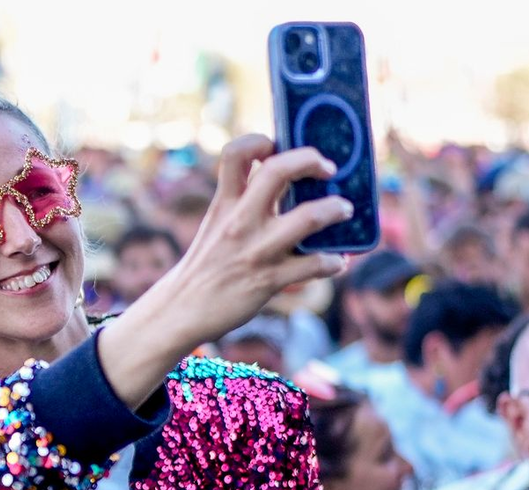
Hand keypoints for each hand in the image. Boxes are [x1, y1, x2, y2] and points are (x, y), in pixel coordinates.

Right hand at [170, 136, 350, 346]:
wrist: (183, 310)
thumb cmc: (205, 266)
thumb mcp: (215, 225)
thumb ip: (241, 202)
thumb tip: (280, 184)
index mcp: (225, 204)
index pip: (235, 154)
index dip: (258, 141)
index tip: (276, 145)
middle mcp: (240, 221)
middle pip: (278, 171)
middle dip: (311, 160)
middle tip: (328, 168)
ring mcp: (257, 250)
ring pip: (308, 217)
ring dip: (335, 210)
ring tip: (344, 210)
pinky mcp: (269, 280)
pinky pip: (312, 265)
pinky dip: (331, 262)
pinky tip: (335, 262)